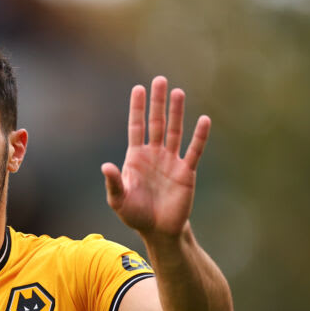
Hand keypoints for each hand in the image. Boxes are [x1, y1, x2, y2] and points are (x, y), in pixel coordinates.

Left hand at [101, 76, 209, 238]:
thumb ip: (113, 183)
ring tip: (178, 92)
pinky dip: (199, 136)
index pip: (136, 126)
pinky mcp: (186, 172)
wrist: (158, 231)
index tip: (138, 88)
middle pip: (157, 122)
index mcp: (136, 157)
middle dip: (157, 102)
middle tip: (159, 80)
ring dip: (177, 112)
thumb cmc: (135, 215)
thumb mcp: (119, 200)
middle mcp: (154, 154)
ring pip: (175, 131)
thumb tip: (105, 166)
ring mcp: (171, 161)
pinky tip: (204, 120)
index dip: (137, 108)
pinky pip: (194, 151)